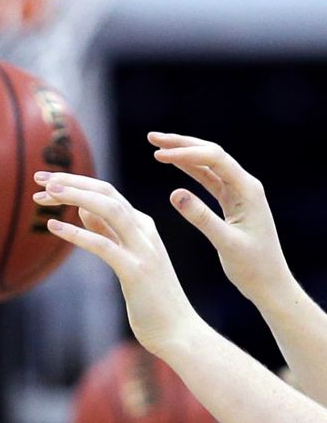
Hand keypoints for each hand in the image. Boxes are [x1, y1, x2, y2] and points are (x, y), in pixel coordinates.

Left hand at [34, 171, 204, 356]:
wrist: (179, 333)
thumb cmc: (150, 298)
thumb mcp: (127, 257)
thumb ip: (108, 232)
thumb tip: (83, 208)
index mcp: (143, 225)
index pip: (106, 191)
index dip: (75, 182)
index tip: (45, 181)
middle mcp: (145, 232)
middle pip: (106, 192)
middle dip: (71, 180)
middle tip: (38, 176)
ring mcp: (143, 250)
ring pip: (108, 209)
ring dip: (75, 197)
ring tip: (45, 193)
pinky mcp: (136, 271)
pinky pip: (103, 245)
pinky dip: (77, 233)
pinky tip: (53, 227)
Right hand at [147, 132, 292, 305]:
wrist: (269, 283)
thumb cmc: (253, 267)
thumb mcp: (226, 243)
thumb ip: (201, 218)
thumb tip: (174, 193)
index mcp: (248, 190)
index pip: (215, 159)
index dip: (186, 153)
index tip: (158, 155)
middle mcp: (245, 186)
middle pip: (211, 154)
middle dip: (181, 144)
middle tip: (152, 138)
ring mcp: (237, 192)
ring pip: (207, 164)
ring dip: (183, 153)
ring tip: (156, 145)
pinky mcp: (230, 201)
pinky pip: (206, 178)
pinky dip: (188, 169)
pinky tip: (171, 163)